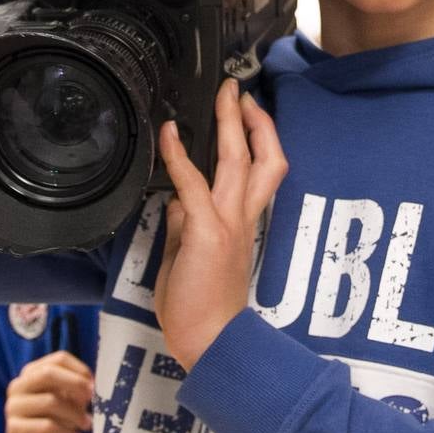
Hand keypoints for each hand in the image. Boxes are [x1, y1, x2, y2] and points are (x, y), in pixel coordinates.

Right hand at [0, 350, 93, 432]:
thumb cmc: (51, 423)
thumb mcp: (65, 402)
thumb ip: (75, 390)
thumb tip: (90, 385)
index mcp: (32, 373)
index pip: (58, 359)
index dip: (79, 369)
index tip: (93, 384)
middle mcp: (18, 385)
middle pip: (48, 373)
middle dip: (75, 384)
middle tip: (91, 398)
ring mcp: (13, 407)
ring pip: (50, 401)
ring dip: (75, 414)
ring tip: (86, 425)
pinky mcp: (14, 430)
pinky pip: (47, 427)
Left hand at [154, 78, 286, 370]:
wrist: (211, 342)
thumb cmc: (201, 306)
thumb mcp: (195, 255)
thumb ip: (189, 224)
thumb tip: (177, 198)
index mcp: (245, 222)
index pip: (264, 170)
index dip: (261, 137)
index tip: (250, 111)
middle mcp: (243, 217)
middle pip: (260, 157)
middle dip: (250, 119)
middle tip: (237, 89)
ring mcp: (227, 222)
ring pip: (238, 161)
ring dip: (228, 124)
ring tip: (221, 96)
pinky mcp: (207, 230)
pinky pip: (193, 183)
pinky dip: (180, 155)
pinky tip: (169, 133)